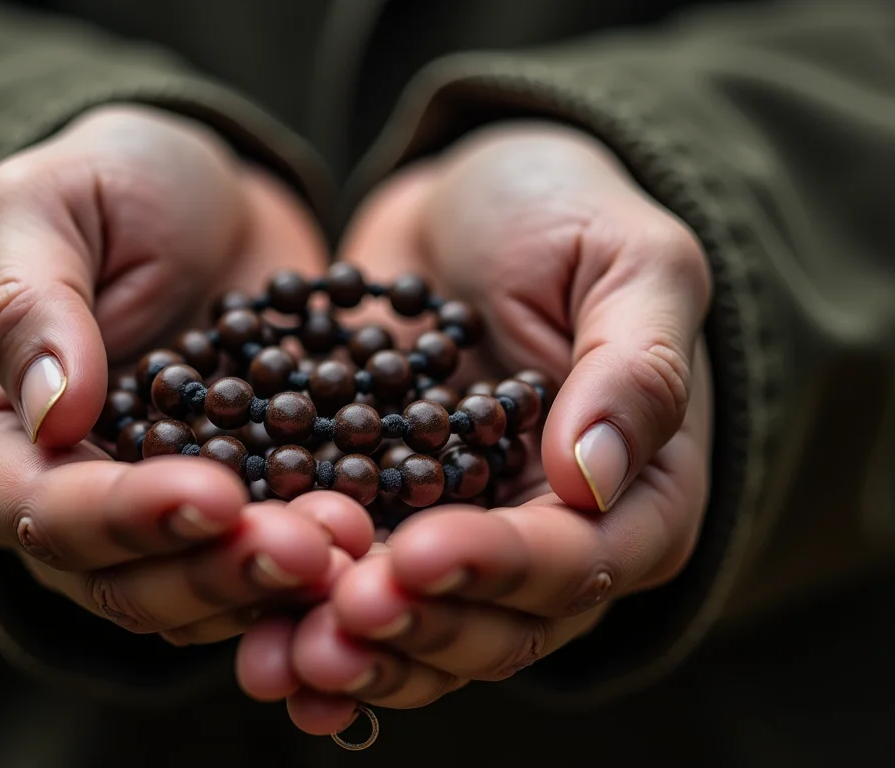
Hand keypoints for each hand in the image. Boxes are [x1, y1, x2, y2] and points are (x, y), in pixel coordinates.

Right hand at [0, 104, 370, 645]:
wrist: (211, 202)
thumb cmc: (110, 186)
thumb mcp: (46, 204)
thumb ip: (30, 302)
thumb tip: (55, 416)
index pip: (42, 511)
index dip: (125, 518)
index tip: (214, 496)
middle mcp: (63, 504)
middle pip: (125, 580)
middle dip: (217, 569)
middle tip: (312, 543)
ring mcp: (151, 525)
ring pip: (199, 596)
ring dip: (274, 582)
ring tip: (354, 538)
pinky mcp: (234, 519)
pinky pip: (262, 567)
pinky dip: (316, 567)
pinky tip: (375, 538)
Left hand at [236, 121, 713, 731]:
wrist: (466, 206)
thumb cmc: (568, 217)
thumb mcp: (632, 262)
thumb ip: (634, 368)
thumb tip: (591, 478)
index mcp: (643, 496)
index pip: (579, 561)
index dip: (498, 570)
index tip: (417, 557)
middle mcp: (558, 542)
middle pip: (498, 625)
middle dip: (415, 628)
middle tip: (335, 619)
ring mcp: (467, 543)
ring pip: (421, 632)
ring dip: (355, 653)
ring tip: (280, 656)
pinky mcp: (389, 526)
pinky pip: (353, 590)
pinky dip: (306, 621)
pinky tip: (251, 645)